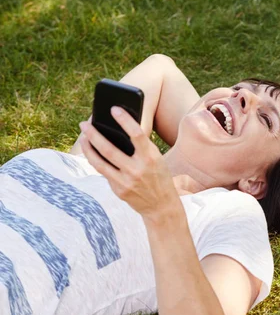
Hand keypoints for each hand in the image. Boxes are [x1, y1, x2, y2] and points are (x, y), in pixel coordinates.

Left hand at [79, 106, 180, 220]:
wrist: (162, 206)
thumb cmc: (159, 176)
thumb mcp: (156, 159)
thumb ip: (141, 147)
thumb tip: (117, 131)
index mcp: (151, 158)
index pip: (137, 134)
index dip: (125, 120)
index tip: (114, 109)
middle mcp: (138, 170)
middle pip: (109, 149)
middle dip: (93, 134)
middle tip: (84, 124)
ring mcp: (126, 181)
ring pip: (100, 162)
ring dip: (88, 148)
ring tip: (83, 136)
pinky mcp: (119, 190)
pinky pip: (104, 172)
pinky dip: (97, 161)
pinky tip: (92, 153)